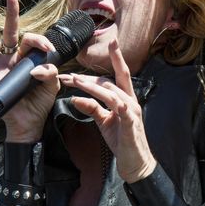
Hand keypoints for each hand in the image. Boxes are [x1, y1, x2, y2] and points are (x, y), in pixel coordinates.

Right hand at [0, 0, 59, 141]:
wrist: (28, 122)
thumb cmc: (40, 102)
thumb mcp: (52, 86)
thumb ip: (50, 73)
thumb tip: (38, 68)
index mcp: (28, 58)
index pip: (31, 40)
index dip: (39, 40)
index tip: (48, 47)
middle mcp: (12, 58)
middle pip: (10, 32)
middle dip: (11, 13)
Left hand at [59, 39, 155, 182]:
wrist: (135, 163)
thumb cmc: (122, 141)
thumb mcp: (104, 121)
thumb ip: (92, 108)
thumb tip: (76, 97)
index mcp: (126, 98)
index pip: (121, 74)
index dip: (117, 58)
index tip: (112, 42)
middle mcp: (131, 101)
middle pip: (112, 81)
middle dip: (90, 78)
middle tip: (69, 76)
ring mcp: (132, 111)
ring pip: (112, 92)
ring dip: (93, 87)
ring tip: (75, 82)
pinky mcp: (131, 124)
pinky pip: (120, 109)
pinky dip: (110, 103)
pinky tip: (100, 99)